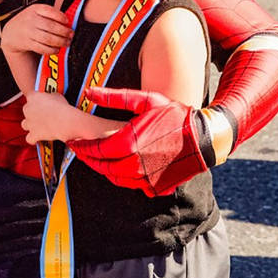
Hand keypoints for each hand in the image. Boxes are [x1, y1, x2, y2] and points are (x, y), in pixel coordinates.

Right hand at [1, 4, 73, 56]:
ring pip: (47, 38)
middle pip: (50, 26)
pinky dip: (51, 50)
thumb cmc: (29, 21)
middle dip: (64, 32)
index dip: (61, 17)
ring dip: (60, 42)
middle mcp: (31, 19)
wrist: (12, 32)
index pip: (50, 11)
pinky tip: (57, 49)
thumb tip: (69, 22)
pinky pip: (42, 48)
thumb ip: (51, 14)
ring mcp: (28, 32)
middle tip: (71, 34)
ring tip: (67, 43)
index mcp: (35, 9)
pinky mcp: (28, 43)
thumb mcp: (37, 11)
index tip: (67, 22)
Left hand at [21, 91, 84, 143]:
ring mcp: (29, 122)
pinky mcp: (33, 134)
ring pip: (25, 124)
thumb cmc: (62, 108)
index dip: (35, 98)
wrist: (64, 121)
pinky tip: (38, 139)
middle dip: (33, 112)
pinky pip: (29, 138)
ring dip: (31, 125)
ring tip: (40, 126)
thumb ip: (50, 97)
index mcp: (33, 97)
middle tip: (44, 113)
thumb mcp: (57, 96)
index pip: (30, 95)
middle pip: (27, 110)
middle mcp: (28, 109)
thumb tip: (51, 99)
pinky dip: (33, 139)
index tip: (39, 100)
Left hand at [68, 86, 206, 195]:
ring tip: (96, 157)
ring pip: (114, 177)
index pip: (96, 149)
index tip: (73, 141)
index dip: (82, 146)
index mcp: (129, 142)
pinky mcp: (154, 186)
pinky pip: (129, 184)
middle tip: (80, 150)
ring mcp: (145, 178)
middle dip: (88, 158)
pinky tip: (117, 166)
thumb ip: (114, 96)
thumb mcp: (145, 100)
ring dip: (102, 168)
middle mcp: (134, 164)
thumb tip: (87, 91)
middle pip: (102, 165)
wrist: (203, 138)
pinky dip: (119, 176)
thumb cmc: (174, 115)